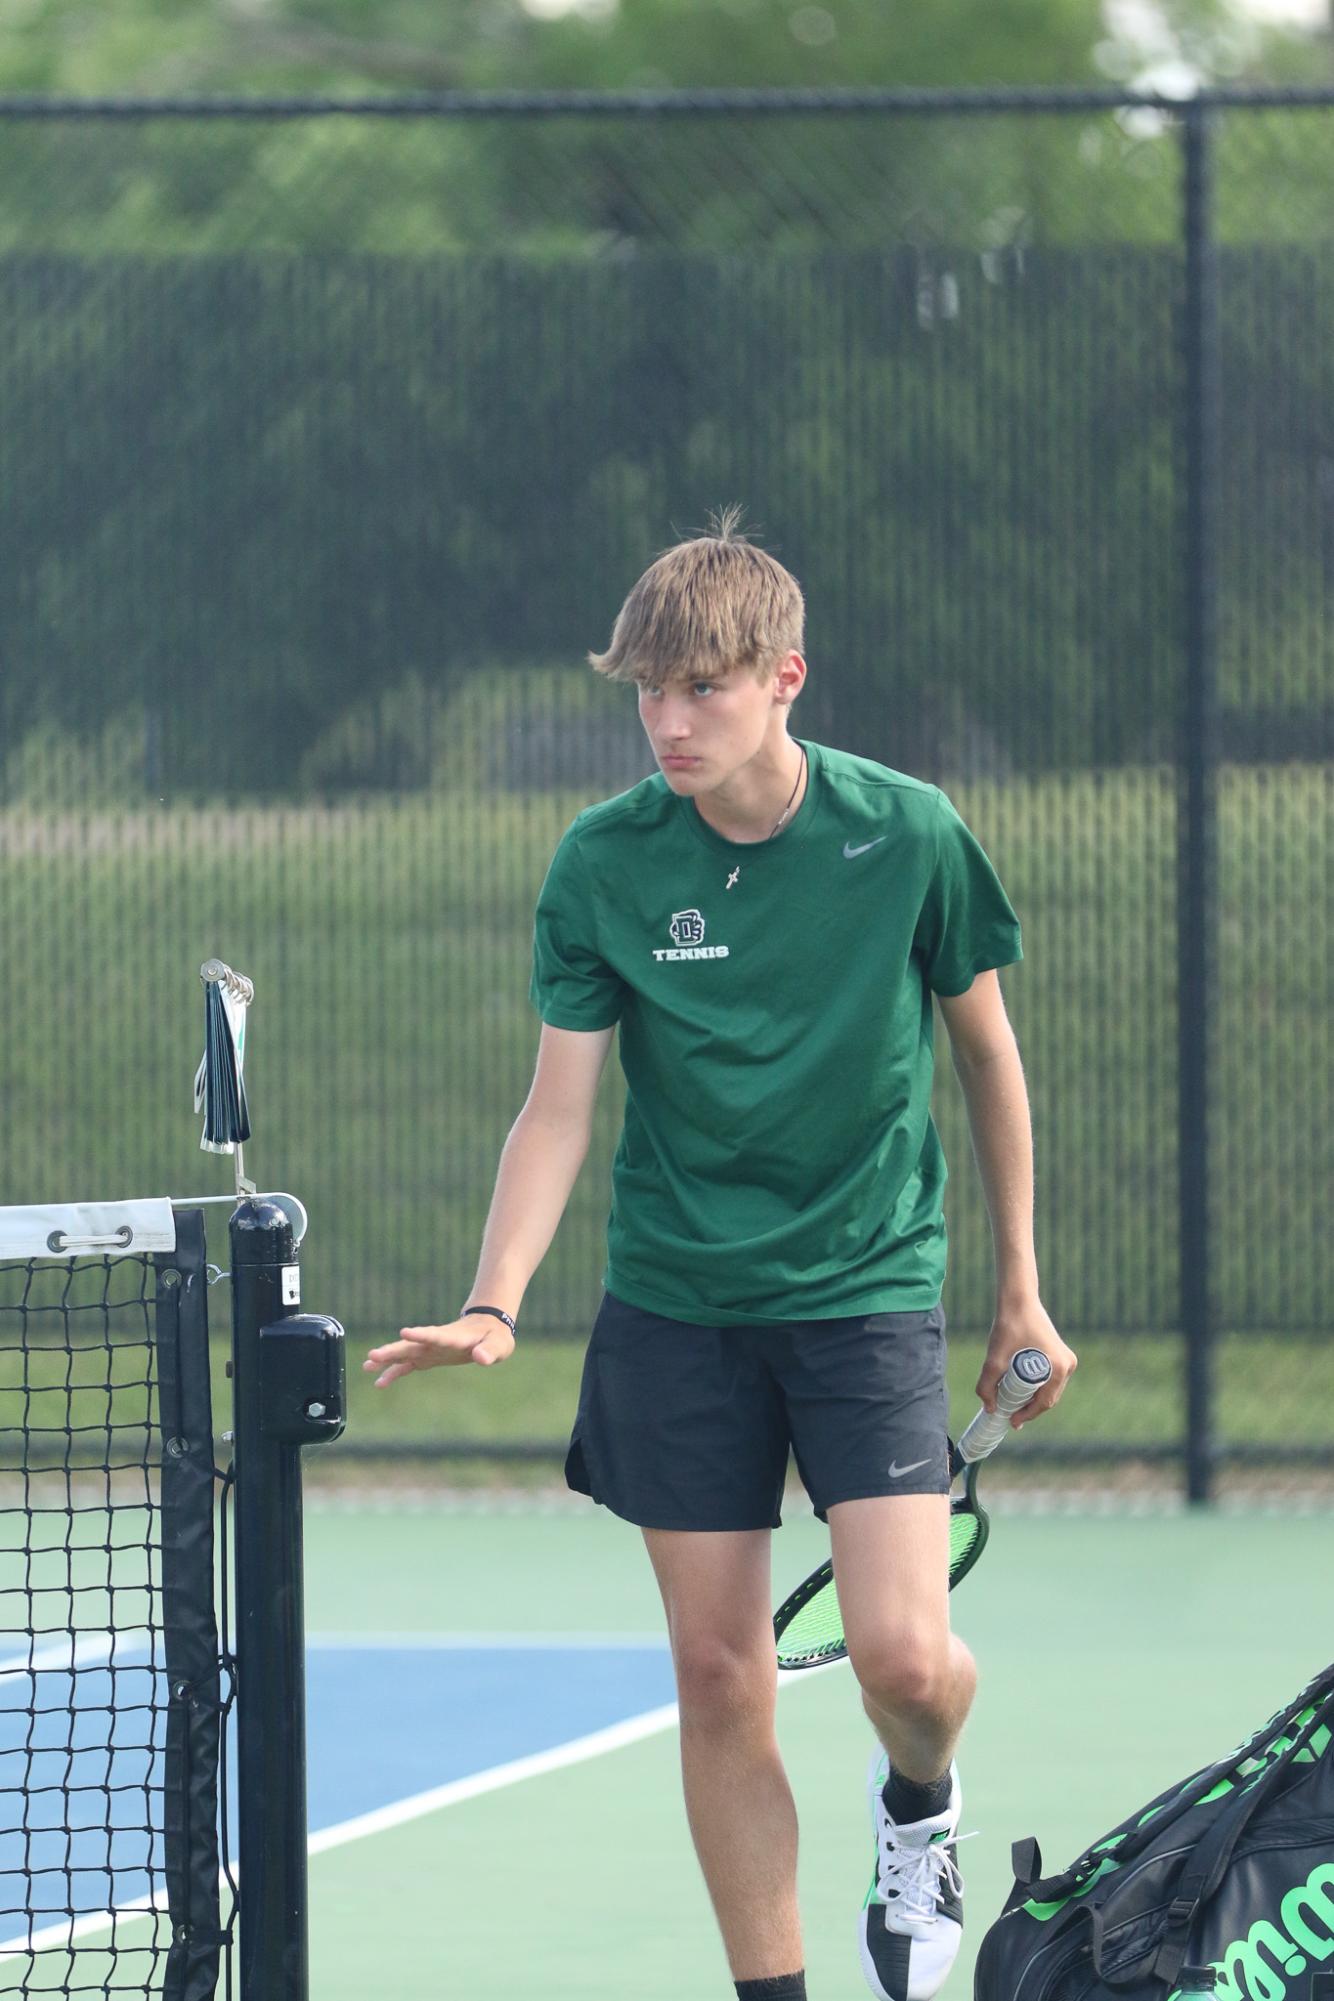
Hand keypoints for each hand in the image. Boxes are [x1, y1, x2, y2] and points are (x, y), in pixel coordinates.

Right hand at [364, 1313, 515, 1386]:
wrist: (487, 1329)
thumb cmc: (494, 1337)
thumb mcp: (499, 1345)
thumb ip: (490, 1351)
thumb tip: (481, 1358)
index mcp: (454, 1337)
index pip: (435, 1335)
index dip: (421, 1335)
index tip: (403, 1333)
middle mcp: (437, 1341)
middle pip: (412, 1345)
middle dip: (393, 1350)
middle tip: (372, 1355)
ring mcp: (430, 1349)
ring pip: (405, 1354)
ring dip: (387, 1360)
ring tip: (366, 1366)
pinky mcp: (428, 1357)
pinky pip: (408, 1366)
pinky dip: (394, 1373)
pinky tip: (379, 1382)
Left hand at [975, 1299, 1075, 1428]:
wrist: (1019, 1301)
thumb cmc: (1009, 1327)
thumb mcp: (994, 1359)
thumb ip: (987, 1385)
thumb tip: (990, 1409)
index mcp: (1058, 1368)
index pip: (1044, 1402)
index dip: (1027, 1415)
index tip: (1011, 1421)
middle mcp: (1067, 1365)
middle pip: (1049, 1398)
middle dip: (1030, 1409)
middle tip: (1011, 1415)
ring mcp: (1067, 1360)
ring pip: (1051, 1390)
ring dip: (1034, 1399)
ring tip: (1015, 1405)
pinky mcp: (1062, 1354)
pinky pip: (1051, 1379)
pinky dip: (1038, 1387)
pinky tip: (1023, 1392)